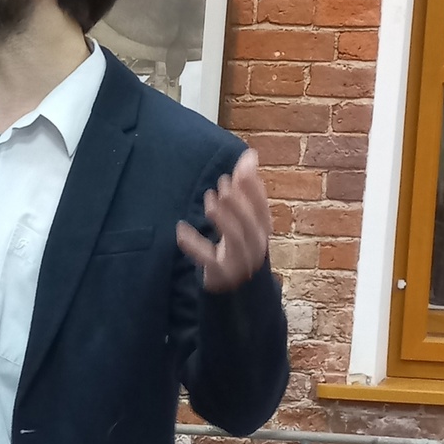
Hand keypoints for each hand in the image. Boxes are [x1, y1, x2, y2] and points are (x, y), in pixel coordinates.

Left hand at [175, 149, 272, 292]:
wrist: (235, 288)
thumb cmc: (239, 245)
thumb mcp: (244, 219)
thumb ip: (245, 189)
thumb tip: (250, 155)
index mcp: (262, 232)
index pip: (262, 209)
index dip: (254, 189)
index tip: (242, 169)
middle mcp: (255, 247)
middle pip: (250, 223)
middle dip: (238, 202)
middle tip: (222, 184)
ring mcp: (239, 262)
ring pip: (235, 239)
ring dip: (223, 217)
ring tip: (210, 199)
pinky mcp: (220, 274)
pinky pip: (207, 259)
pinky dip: (194, 244)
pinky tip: (180, 229)